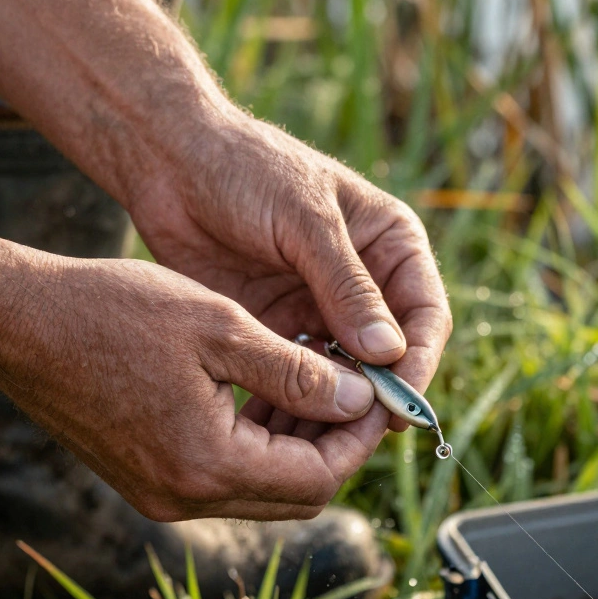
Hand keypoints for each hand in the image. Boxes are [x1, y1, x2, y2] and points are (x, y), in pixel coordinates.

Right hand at [0, 258, 391, 521]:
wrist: (16, 324)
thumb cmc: (112, 312)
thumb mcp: (220, 328)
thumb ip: (297, 372)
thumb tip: (361, 400)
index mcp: (207, 464)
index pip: (317, 478)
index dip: (358, 438)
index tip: (378, 393)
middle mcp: (184, 498)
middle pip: (294, 495)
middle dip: (333, 446)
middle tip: (354, 391)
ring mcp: (159, 495)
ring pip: (260, 489)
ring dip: (295, 446)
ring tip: (317, 383)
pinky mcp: (143, 480)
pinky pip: (221, 477)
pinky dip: (254, 444)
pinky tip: (265, 394)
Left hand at [125, 115, 452, 436]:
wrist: (171, 165)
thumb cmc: (246, 170)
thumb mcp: (304, 219)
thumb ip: (346, 285)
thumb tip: (388, 352)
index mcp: (390, 243)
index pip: (426, 313)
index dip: (419, 361)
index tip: (399, 402)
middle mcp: (365, 281)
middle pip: (393, 352)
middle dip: (383, 392)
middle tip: (363, 432)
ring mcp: (322, 307)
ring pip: (350, 371)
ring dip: (342, 401)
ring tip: (326, 433)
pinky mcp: (281, 327)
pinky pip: (304, 374)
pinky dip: (303, 398)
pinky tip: (289, 419)